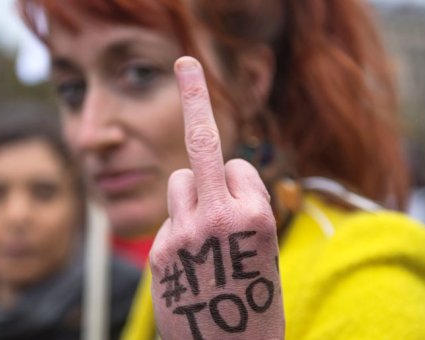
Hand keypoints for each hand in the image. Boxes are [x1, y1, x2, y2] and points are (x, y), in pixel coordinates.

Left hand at [149, 57, 283, 339]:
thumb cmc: (256, 304)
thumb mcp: (262, 250)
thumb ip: (239, 211)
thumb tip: (200, 179)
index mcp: (256, 216)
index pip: (238, 166)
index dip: (240, 183)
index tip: (236, 179)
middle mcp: (218, 218)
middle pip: (202, 148)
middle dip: (196, 103)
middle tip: (187, 63)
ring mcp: (185, 234)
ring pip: (181, 181)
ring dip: (192, 194)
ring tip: (205, 234)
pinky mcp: (162, 251)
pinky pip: (171, 218)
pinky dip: (181, 230)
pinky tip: (192, 263)